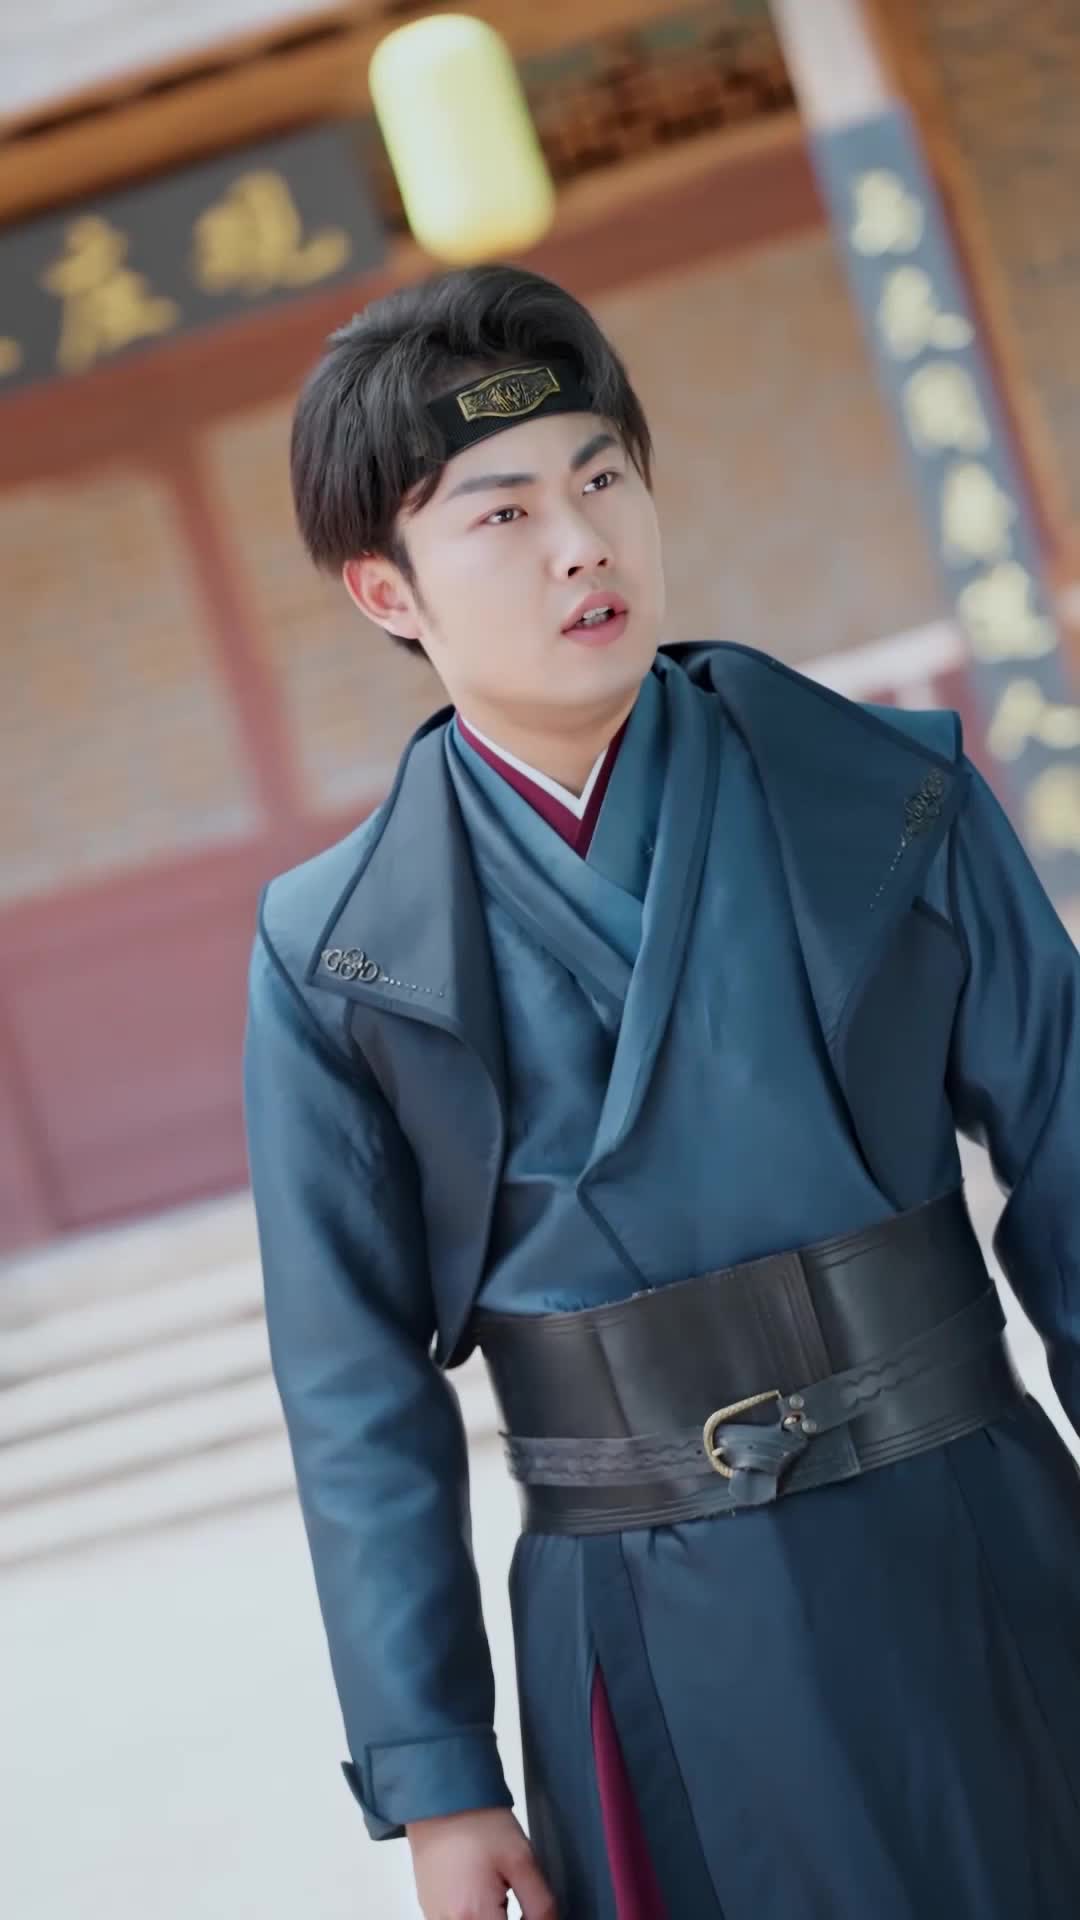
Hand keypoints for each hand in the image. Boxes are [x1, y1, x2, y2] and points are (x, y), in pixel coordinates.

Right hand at [407, 1806, 558, 1918]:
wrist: (441, 1798)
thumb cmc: (479, 1823)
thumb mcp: (523, 1861)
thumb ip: (541, 1906)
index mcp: (474, 1917)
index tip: (534, 1911)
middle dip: (509, 1919)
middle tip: (513, 1895)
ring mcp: (435, 1918)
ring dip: (492, 1918)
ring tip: (498, 1891)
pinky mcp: (429, 1909)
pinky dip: (475, 1916)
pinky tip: (481, 1891)